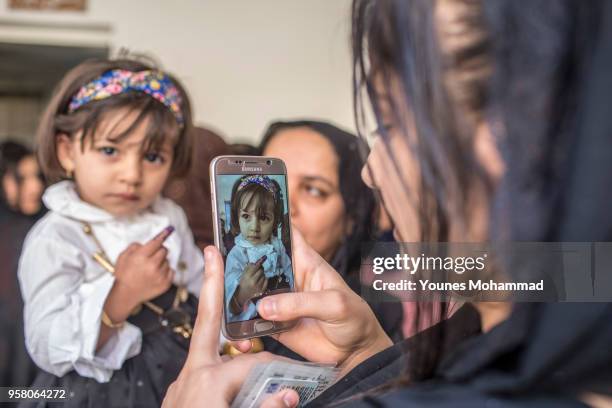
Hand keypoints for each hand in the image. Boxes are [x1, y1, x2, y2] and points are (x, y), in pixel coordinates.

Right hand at [114, 226, 174, 306]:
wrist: (126, 295)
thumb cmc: (124, 275)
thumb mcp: (123, 257)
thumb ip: (135, 246)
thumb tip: (146, 243)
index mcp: (141, 257)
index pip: (157, 242)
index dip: (162, 236)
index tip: (169, 230)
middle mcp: (152, 265)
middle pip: (164, 250)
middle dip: (158, 251)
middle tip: (151, 256)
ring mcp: (160, 275)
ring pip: (167, 261)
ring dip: (161, 262)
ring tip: (150, 269)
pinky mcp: (166, 283)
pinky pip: (171, 271)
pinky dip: (165, 271)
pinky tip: (156, 274)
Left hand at [162, 247, 298, 407]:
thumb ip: (267, 406)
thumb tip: (289, 393)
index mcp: (208, 380)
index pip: (252, 361)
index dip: (277, 364)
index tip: (294, 374)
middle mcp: (192, 375)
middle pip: (208, 321)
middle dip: (212, 284)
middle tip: (212, 253)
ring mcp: (181, 384)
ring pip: (207, 348)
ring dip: (225, 334)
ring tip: (243, 326)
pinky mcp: (178, 395)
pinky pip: (201, 368)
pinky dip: (217, 359)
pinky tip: (230, 368)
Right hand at [233, 256, 267, 310]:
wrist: (242, 296)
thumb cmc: (242, 284)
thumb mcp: (243, 275)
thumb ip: (249, 268)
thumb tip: (257, 262)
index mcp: (247, 277)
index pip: (256, 267)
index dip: (260, 262)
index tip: (264, 257)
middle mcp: (253, 281)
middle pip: (261, 270)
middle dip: (260, 269)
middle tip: (257, 270)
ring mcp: (259, 286)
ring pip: (264, 275)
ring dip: (262, 274)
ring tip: (257, 277)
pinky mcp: (262, 290)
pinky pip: (266, 280)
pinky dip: (264, 279)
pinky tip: (260, 281)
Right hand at [234, 229, 392, 374]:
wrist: (355, 353)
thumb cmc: (355, 319)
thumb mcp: (334, 304)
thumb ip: (301, 303)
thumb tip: (265, 306)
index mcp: (307, 263)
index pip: (287, 234)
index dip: (270, 222)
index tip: (247, 215)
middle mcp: (290, 278)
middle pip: (261, 260)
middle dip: (242, 256)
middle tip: (220, 255)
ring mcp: (280, 301)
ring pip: (252, 289)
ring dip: (238, 289)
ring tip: (219, 285)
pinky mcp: (274, 323)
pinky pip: (252, 318)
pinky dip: (241, 319)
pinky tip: (231, 318)